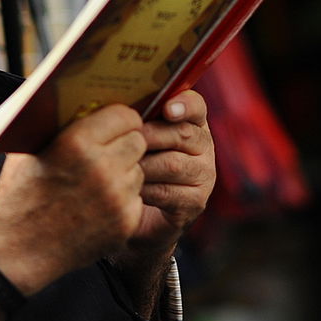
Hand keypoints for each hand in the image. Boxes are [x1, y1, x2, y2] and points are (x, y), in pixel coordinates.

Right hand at [0, 104, 146, 294]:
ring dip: (124, 171)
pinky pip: (136, 198)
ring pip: (139, 170)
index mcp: (76, 143)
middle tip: (108, 151)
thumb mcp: (30, 149)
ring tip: (97, 181)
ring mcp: (116, 198)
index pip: (125, 115)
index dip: (119, 119)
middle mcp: (102, 168)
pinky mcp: (124, 223)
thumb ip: (60, 125)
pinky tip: (98, 205)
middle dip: (125, 142)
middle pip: (138, 141)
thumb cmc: (19, 196)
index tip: (113, 124)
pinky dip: (122, 200)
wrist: (15, 251)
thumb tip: (85, 102)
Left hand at [131, 90, 215, 254]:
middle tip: (126, 141)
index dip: (184, 104)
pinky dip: (144, 190)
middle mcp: (204, 147)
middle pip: (182, 134)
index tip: (167, 109)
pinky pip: (167, 192)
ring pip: (173, 164)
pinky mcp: (196, 202)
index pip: (196, 106)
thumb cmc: (133, 165)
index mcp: (192, 123)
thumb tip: (116, 108)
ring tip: (123, 168)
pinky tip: (130, 190)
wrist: (137, 215)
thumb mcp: (134, 139)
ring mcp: (204, 175)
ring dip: (143, 166)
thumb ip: (135, 121)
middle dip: (150, 136)